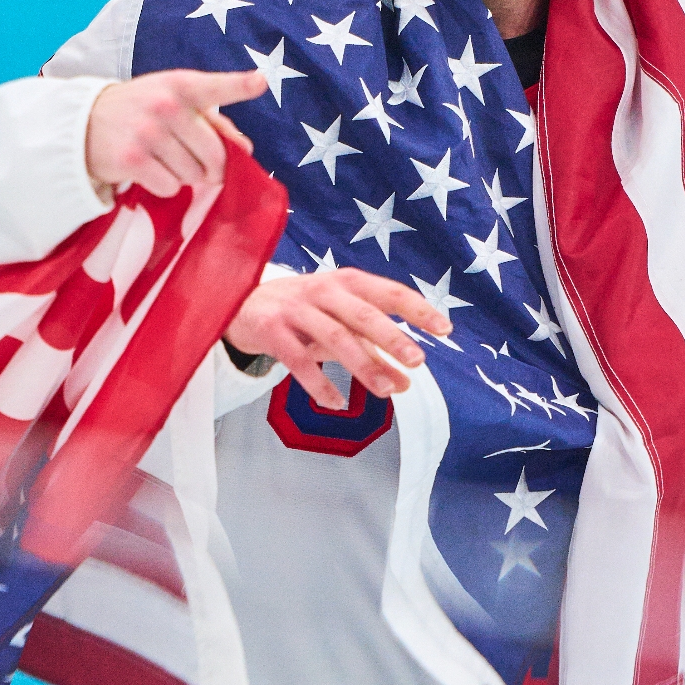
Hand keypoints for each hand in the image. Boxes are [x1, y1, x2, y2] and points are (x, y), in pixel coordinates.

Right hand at [85, 69, 264, 195]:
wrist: (85, 122)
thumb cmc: (141, 110)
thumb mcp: (172, 101)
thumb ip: (213, 121)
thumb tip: (245, 148)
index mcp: (181, 85)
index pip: (215, 87)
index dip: (240, 86)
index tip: (260, 82)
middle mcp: (165, 106)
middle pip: (215, 154)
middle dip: (213, 168)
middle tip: (202, 167)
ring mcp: (147, 132)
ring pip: (193, 175)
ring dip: (186, 177)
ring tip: (166, 161)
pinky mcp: (132, 159)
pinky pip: (170, 187)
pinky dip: (165, 186)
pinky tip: (150, 170)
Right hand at [224, 268, 450, 406]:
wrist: (240, 302)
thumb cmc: (302, 311)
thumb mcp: (339, 324)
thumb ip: (373, 351)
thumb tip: (407, 382)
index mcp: (346, 282)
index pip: (389, 292)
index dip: (418, 309)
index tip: (445, 330)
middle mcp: (322, 290)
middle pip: (362, 314)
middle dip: (392, 337)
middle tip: (418, 361)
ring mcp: (295, 309)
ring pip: (334, 337)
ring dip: (363, 365)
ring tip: (388, 391)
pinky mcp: (271, 329)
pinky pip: (299, 359)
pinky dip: (319, 383)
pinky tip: (337, 403)